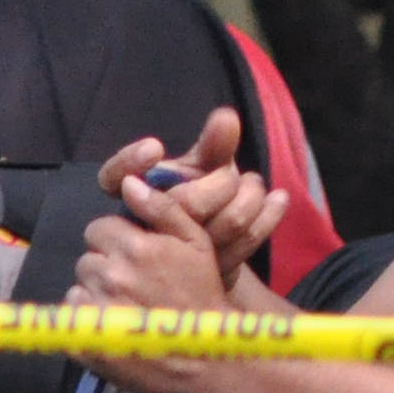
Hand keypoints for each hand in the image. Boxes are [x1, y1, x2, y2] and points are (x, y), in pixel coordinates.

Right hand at [97, 105, 289, 289]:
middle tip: (234, 175)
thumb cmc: (203, 192)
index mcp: (132, 197)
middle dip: (221, 183)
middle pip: (186, 203)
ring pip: (224, 224)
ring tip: (254, 185)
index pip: (115, 177)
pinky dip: (267, 215)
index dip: (129, 162)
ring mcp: (176, 257)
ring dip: (249, 196)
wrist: (216, 244)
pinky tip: (278, 198)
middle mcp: (145, 230)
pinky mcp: (206, 275)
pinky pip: (245, 242)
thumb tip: (226, 117)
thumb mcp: (203, 165)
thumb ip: (213, 144)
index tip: (153, 148)